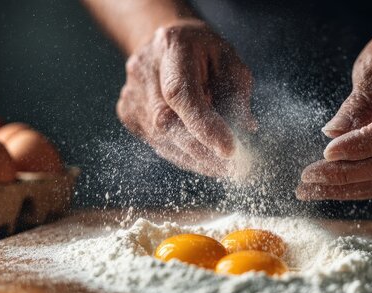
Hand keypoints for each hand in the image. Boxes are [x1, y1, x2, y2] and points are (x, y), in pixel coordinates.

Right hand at [117, 19, 255, 177]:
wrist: (166, 43)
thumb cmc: (204, 52)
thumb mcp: (230, 62)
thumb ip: (236, 94)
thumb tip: (244, 130)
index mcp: (172, 46)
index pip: (181, 94)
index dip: (204, 126)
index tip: (230, 150)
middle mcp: (143, 69)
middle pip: (167, 122)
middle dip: (203, 151)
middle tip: (233, 169)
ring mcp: (131, 92)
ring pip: (161, 139)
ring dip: (194, 159)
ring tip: (221, 168)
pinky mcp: (127, 113)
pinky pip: (156, 143)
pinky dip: (181, 155)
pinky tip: (202, 158)